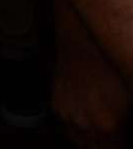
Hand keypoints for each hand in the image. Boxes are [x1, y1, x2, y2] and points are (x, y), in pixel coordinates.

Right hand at [53, 0, 131, 147]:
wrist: (84, 44)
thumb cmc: (112, 67)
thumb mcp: (130, 100)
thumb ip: (127, 123)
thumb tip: (125, 131)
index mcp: (107, 125)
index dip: (120, 146)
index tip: (122, 141)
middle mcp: (84, 124)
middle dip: (107, 145)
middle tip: (114, 139)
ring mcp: (67, 116)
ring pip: (80, 143)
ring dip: (92, 143)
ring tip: (102, 138)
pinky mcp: (57, 106)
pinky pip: (68, 129)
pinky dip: (78, 131)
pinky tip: (88, 125)